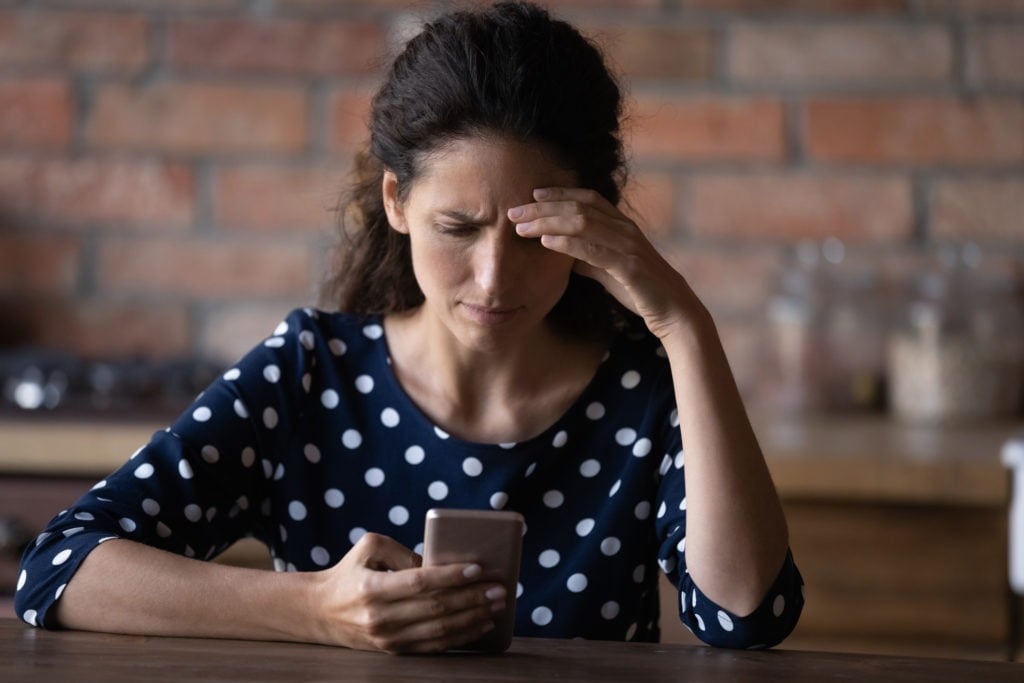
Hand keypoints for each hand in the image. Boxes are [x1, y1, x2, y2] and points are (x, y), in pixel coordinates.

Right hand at [310, 533, 505, 653]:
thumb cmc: (350, 572)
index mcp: (372, 588)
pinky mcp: (394, 650)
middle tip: (499, 589)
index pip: (420, 582)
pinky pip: (434, 646)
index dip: (451, 576)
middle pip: (436, 608)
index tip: (478, 569)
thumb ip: (402, 551)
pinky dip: (461, 636)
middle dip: (472, 598)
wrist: (321, 612)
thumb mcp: (368, 547)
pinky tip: (480, 625)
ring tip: (496, 606)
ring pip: (439, 630)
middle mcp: (380, 617)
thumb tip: (436, 563)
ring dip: (473, 618)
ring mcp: (388, 638)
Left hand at [510, 187, 706, 340]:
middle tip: (514, 211)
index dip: (559, 193)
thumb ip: (587, 256)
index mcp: (622, 226)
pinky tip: (546, 242)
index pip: (588, 199)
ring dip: (548, 222)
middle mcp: (625, 230)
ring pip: (583, 223)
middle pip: (579, 208)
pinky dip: (567, 243)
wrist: (673, 311)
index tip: (532, 195)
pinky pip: (594, 250)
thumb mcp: (607, 269)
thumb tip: (560, 249)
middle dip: (543, 208)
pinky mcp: (630, 266)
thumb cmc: (640, 290)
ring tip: (521, 227)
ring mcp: (628, 246)